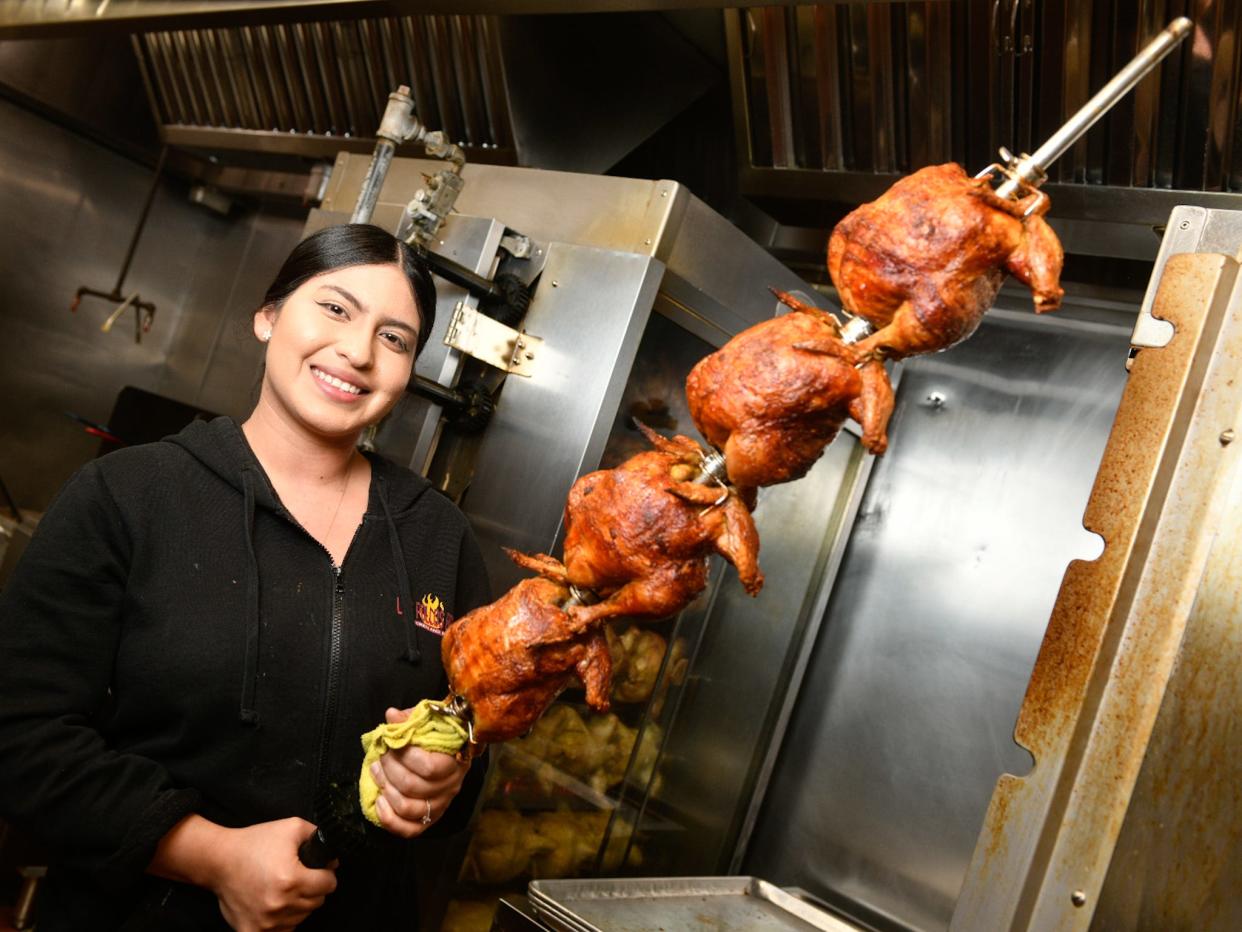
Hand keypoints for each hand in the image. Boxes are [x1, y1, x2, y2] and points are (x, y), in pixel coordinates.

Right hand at [212, 817, 337, 930]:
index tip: (317, 870)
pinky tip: (275, 905)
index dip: (326, 874)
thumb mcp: (291, 827)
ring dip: (297, 905)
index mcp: (291, 880)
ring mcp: (266, 922)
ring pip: (301, 917)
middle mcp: (280, 904)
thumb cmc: (254, 843)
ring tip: (283, 889)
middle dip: (312, 889)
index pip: (328, 885)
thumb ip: (318, 837)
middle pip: (317, 902)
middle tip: (297, 877)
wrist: (219, 860)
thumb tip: (333, 860)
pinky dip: (283, 921)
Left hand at [371, 705, 470, 837]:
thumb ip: (410, 719)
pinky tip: (379, 800)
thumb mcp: (427, 722)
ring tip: (376, 772)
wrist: (450, 753)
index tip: (391, 743)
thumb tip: (391, 715)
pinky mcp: (430, 820)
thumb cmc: (436, 735)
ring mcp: (441, 805)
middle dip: (389, 770)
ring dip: (385, 789)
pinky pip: (409, 830)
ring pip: (408, 808)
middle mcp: (451, 786)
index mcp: (455, 761)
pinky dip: (388, 818)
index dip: (404, 756)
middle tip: (380, 756)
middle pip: (413, 786)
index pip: (429, 767)